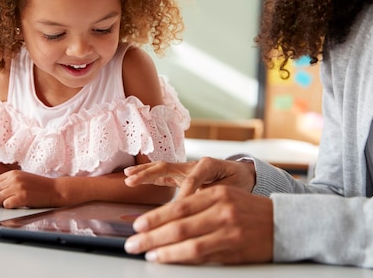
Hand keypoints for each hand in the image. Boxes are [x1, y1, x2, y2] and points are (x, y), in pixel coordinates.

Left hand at [0, 170, 59, 207]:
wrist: (55, 190)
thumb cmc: (40, 186)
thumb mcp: (23, 177)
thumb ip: (10, 181)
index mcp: (13, 173)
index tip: (3, 195)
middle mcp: (14, 179)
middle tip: (9, 200)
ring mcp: (18, 188)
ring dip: (4, 203)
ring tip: (14, 202)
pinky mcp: (22, 198)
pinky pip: (6, 205)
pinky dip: (10, 207)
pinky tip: (18, 205)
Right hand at [124, 157, 255, 197]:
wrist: (244, 173)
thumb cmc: (240, 182)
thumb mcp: (235, 190)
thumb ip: (219, 196)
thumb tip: (202, 206)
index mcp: (209, 165)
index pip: (192, 179)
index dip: (184, 194)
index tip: (177, 209)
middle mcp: (194, 164)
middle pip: (168, 167)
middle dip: (148, 175)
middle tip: (131, 182)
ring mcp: (185, 168)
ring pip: (161, 168)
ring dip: (143, 172)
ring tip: (127, 176)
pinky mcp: (181, 174)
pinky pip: (161, 173)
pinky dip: (146, 174)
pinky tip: (130, 176)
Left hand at [124, 185, 273, 263]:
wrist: (285, 224)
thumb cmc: (250, 212)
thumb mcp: (225, 199)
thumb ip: (199, 207)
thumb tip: (166, 223)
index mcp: (216, 194)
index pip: (178, 206)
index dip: (155, 217)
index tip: (138, 225)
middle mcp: (221, 209)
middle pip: (179, 224)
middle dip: (152, 235)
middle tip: (133, 243)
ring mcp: (229, 229)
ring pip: (188, 241)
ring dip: (163, 249)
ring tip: (146, 253)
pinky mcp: (234, 247)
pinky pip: (202, 254)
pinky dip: (182, 257)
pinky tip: (168, 259)